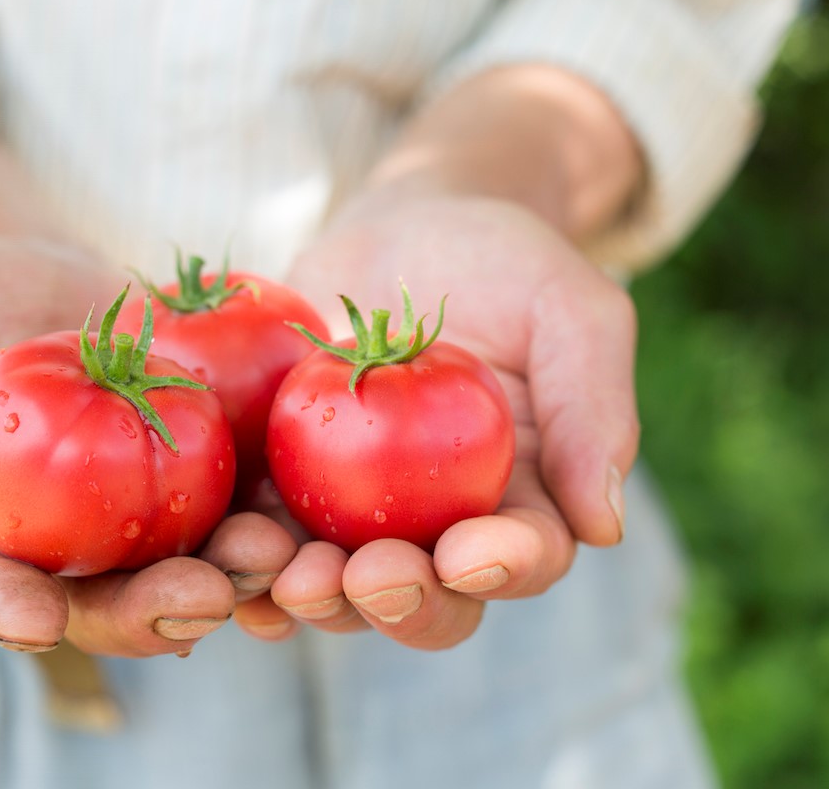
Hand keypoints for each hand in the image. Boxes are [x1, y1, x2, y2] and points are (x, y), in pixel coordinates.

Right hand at [0, 239, 297, 655]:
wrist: (34, 279)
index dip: (14, 612)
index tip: (39, 620)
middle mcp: (76, 553)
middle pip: (113, 603)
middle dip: (157, 610)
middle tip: (202, 599)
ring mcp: (146, 520)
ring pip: (191, 568)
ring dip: (237, 576)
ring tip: (273, 558)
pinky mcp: (203, 476)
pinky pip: (242, 504)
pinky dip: (274, 514)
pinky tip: (305, 515)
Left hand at [262, 191, 638, 649]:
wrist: (403, 227)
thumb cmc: (504, 263)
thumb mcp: (570, 311)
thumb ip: (593, 408)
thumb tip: (602, 525)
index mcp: (521, 502)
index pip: (522, 559)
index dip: (503, 569)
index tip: (473, 553)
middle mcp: (437, 529)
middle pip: (425, 600)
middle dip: (399, 601)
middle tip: (368, 573)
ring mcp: (356, 514)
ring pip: (336, 587)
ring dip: (311, 596)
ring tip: (285, 573)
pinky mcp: (285, 484)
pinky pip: (264, 535)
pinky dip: (243, 558)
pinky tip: (226, 554)